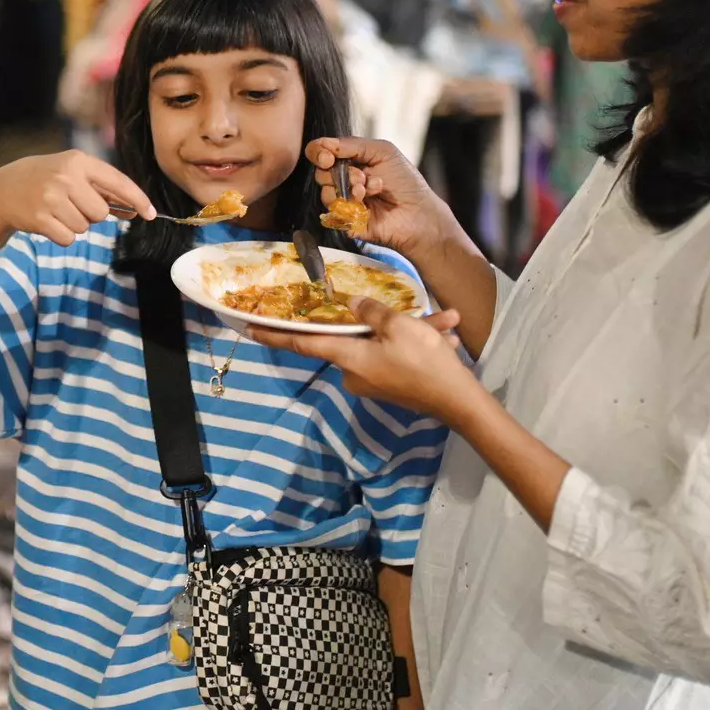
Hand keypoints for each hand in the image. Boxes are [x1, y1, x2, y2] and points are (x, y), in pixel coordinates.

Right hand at [0, 150, 153, 245]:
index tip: (151, 214)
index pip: (117, 181)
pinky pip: (69, 239)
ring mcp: (52, 198)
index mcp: (78, 161)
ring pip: (84, 227)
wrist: (1, 190)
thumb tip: (135, 210)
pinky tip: (47, 222)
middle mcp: (66, 176)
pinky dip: (62, 236)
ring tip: (55, 211)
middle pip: (100, 212)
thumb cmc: (45, 180)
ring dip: (74, 225)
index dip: (137, 199)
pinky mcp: (41, 219)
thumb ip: (102, 189)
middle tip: (70, 205)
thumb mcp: (72, 173)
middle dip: (90, 214)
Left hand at [254, 299, 483, 424]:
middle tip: (415, 314)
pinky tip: (445, 334)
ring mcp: (374, 380)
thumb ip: (371, 312)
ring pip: (386, 342)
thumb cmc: (423, 363)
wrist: (460, 404)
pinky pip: (400, 355)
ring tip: (444, 323)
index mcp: (347, 358)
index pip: (303, 343)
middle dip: (386, 320)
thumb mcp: (398, 326)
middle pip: (358, 336)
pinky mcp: (392, 384)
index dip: (276, 335)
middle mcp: (354, 372)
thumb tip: (352, 305)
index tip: (250, 329)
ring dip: (414, 330)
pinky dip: (420, 342)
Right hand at [308, 136, 464, 261]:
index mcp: (350, 161)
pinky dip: (350, 207)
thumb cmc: (406, 181)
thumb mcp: (383, 151)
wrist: (418, 212)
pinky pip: (333, 214)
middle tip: (362, 177)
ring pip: (326, 194)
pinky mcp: (346, 221)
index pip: (320, 153)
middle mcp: (344, 180)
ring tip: (370, 191)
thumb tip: (324, 144)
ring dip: (348, 190)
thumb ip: (352, 144)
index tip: (328, 158)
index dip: (319, 153)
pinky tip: (367, 206)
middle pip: (320, 173)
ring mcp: (344, 201)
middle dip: (340, 173)